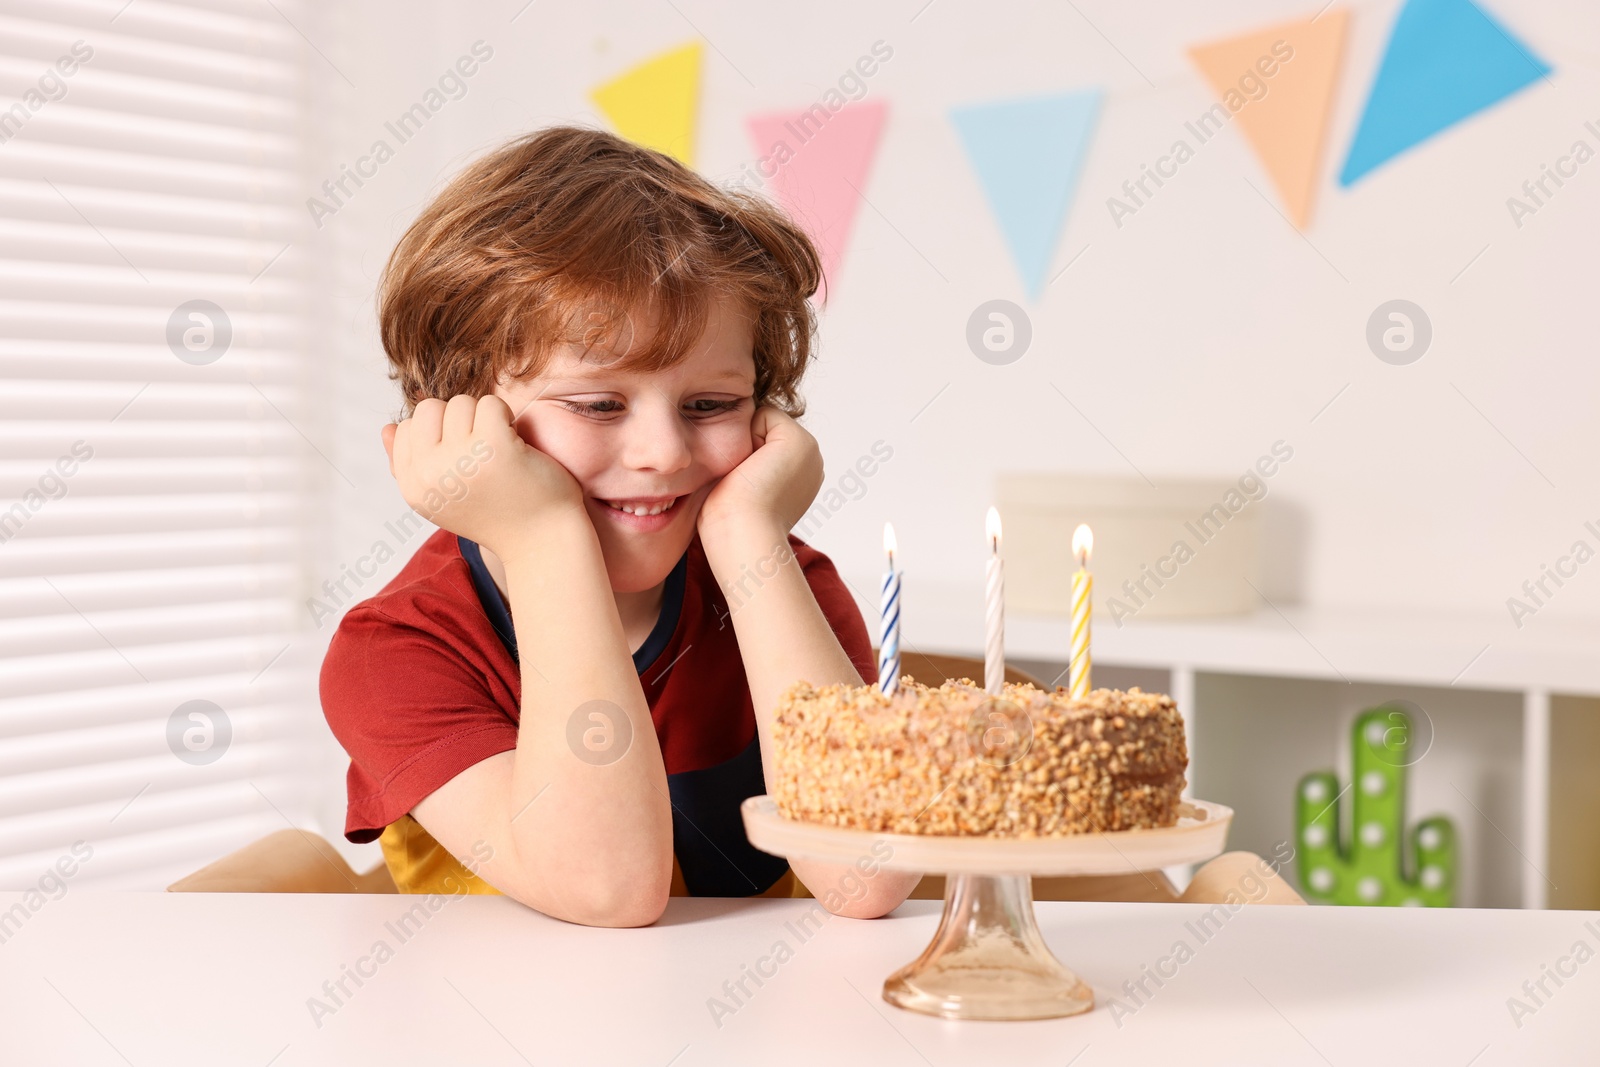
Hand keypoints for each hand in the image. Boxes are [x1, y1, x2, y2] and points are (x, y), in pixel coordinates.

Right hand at [381, 395, 584, 557]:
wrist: (541, 541)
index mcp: (413, 487)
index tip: (463, 457)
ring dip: (483, 417)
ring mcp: (461, 459)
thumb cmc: (495, 515)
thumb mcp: (441, 498)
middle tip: (482, 446)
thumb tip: (388, 428)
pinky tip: (514, 439)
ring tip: (499, 447)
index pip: (406, 428)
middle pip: (429, 409)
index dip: (437, 433)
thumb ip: (409, 466)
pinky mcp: (494, 446)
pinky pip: (490, 403)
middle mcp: (430, 474)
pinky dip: (505, 415)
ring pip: (460, 403)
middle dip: (458, 418)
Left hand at [697, 405, 822, 544]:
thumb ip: (745, 467)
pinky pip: (763, 414)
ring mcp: (810, 452)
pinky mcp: (799, 441)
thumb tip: (732, 458)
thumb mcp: (739, 490)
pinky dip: (749, 433)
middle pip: (764, 430)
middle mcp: (810, 464)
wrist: (742, 537)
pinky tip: (751, 466)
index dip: (744, 454)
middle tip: (744, 482)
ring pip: (763, 422)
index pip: (764, 442)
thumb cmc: (731, 525)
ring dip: (747, 442)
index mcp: (800, 479)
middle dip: (748, 446)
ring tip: (747, 476)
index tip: (742, 486)